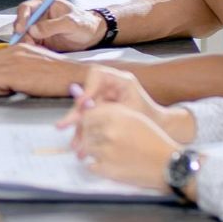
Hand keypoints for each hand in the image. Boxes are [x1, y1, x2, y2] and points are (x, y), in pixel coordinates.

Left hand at [0, 43, 88, 96]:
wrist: (72, 76)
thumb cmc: (60, 75)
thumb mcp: (36, 64)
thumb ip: (19, 67)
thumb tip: (6, 77)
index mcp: (20, 48)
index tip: (3, 81)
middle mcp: (14, 51)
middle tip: (6, 87)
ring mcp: (12, 60)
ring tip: (13, 88)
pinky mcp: (12, 72)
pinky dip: (1, 90)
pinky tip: (16, 90)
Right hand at [11, 0, 104, 51]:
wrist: (91, 36)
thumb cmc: (84, 24)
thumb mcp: (72, 23)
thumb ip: (53, 25)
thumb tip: (34, 30)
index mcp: (44, 4)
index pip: (26, 8)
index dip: (21, 18)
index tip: (21, 29)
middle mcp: (38, 15)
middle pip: (21, 23)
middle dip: (22, 34)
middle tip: (29, 43)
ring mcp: (38, 28)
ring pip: (23, 35)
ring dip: (26, 43)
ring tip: (37, 49)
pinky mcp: (39, 39)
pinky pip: (30, 44)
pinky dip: (31, 49)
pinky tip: (39, 52)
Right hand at [55, 66, 192, 140]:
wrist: (159, 129)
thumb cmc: (150, 117)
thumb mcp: (131, 110)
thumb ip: (107, 107)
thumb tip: (84, 104)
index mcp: (119, 80)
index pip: (96, 74)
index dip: (87, 87)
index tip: (83, 103)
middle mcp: (109, 88)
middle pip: (85, 97)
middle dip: (75, 114)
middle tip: (63, 126)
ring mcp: (104, 100)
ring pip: (84, 112)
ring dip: (78, 128)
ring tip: (74, 145)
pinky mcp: (101, 114)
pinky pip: (88, 122)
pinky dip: (85, 134)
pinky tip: (80, 146)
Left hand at [71, 104, 179, 191]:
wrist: (167, 164)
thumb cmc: (152, 140)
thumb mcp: (135, 118)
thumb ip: (112, 113)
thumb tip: (88, 110)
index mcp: (117, 116)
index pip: (87, 115)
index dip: (86, 122)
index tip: (87, 127)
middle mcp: (110, 131)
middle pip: (85, 132)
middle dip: (88, 138)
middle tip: (98, 144)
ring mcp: (107, 151)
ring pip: (86, 149)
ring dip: (93, 153)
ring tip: (109, 155)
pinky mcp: (107, 169)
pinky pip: (90, 166)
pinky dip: (97, 166)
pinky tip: (111, 165)